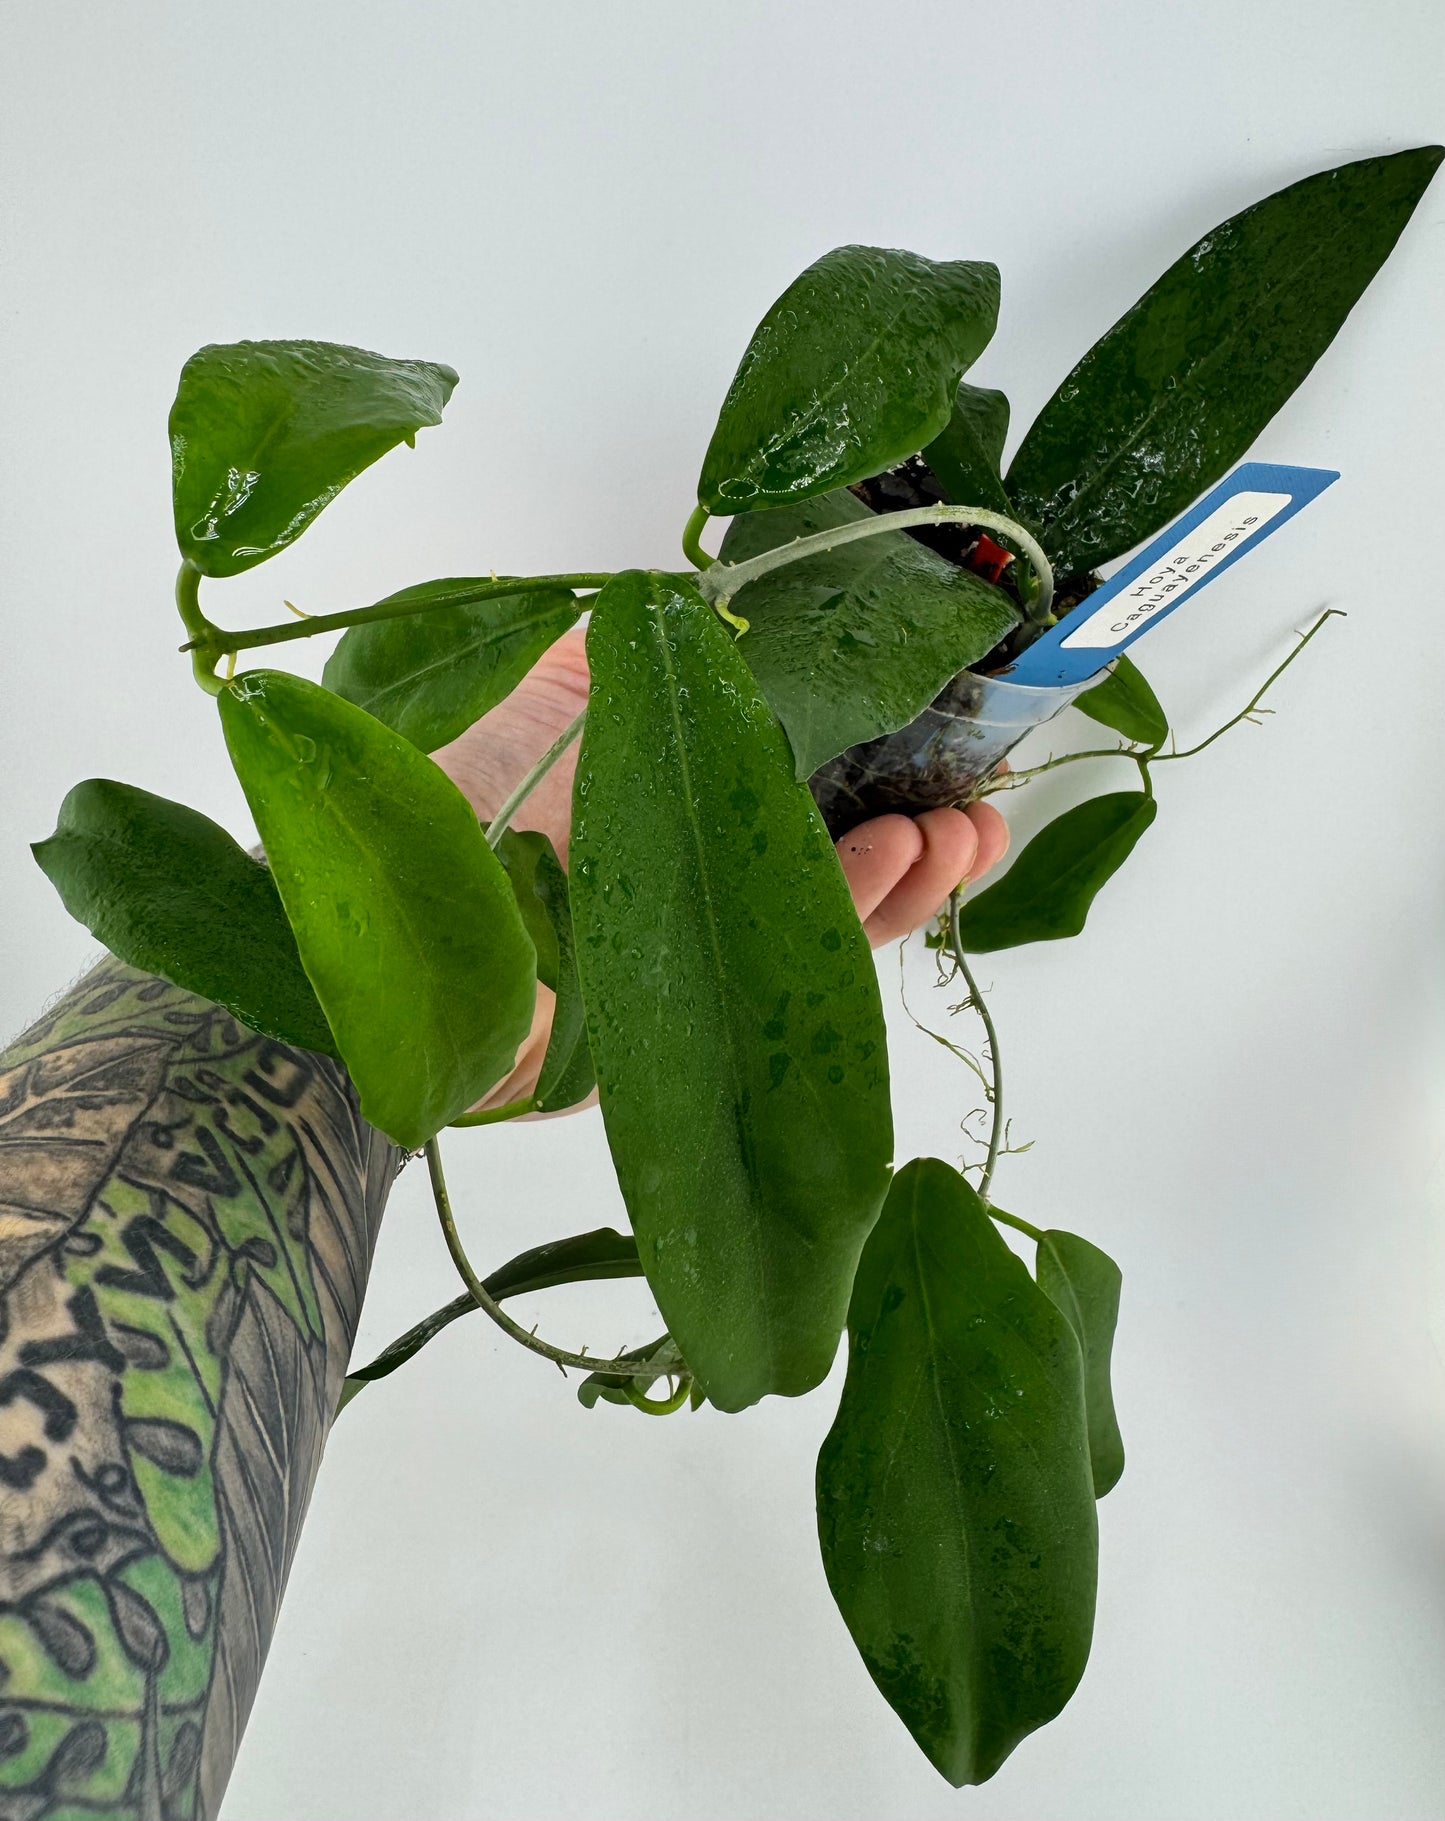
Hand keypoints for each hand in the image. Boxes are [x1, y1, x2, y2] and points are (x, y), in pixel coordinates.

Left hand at [431, 625, 1008, 1106]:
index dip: (861, 756)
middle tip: (976, 790)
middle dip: (909, 822)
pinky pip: (796, 963)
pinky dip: (860, 909)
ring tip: (964, 829)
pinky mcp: (696, 1013)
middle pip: (818, 851)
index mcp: (654, 803)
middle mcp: (681, 874)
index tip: (929, 720)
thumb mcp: (539, 697)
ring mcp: (692, 945)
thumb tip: (690, 590)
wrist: (397, 936)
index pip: (780, 780)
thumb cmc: (456, 800)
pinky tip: (907, 853)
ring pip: (824, 912)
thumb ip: (617, 659)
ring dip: (909, 869)